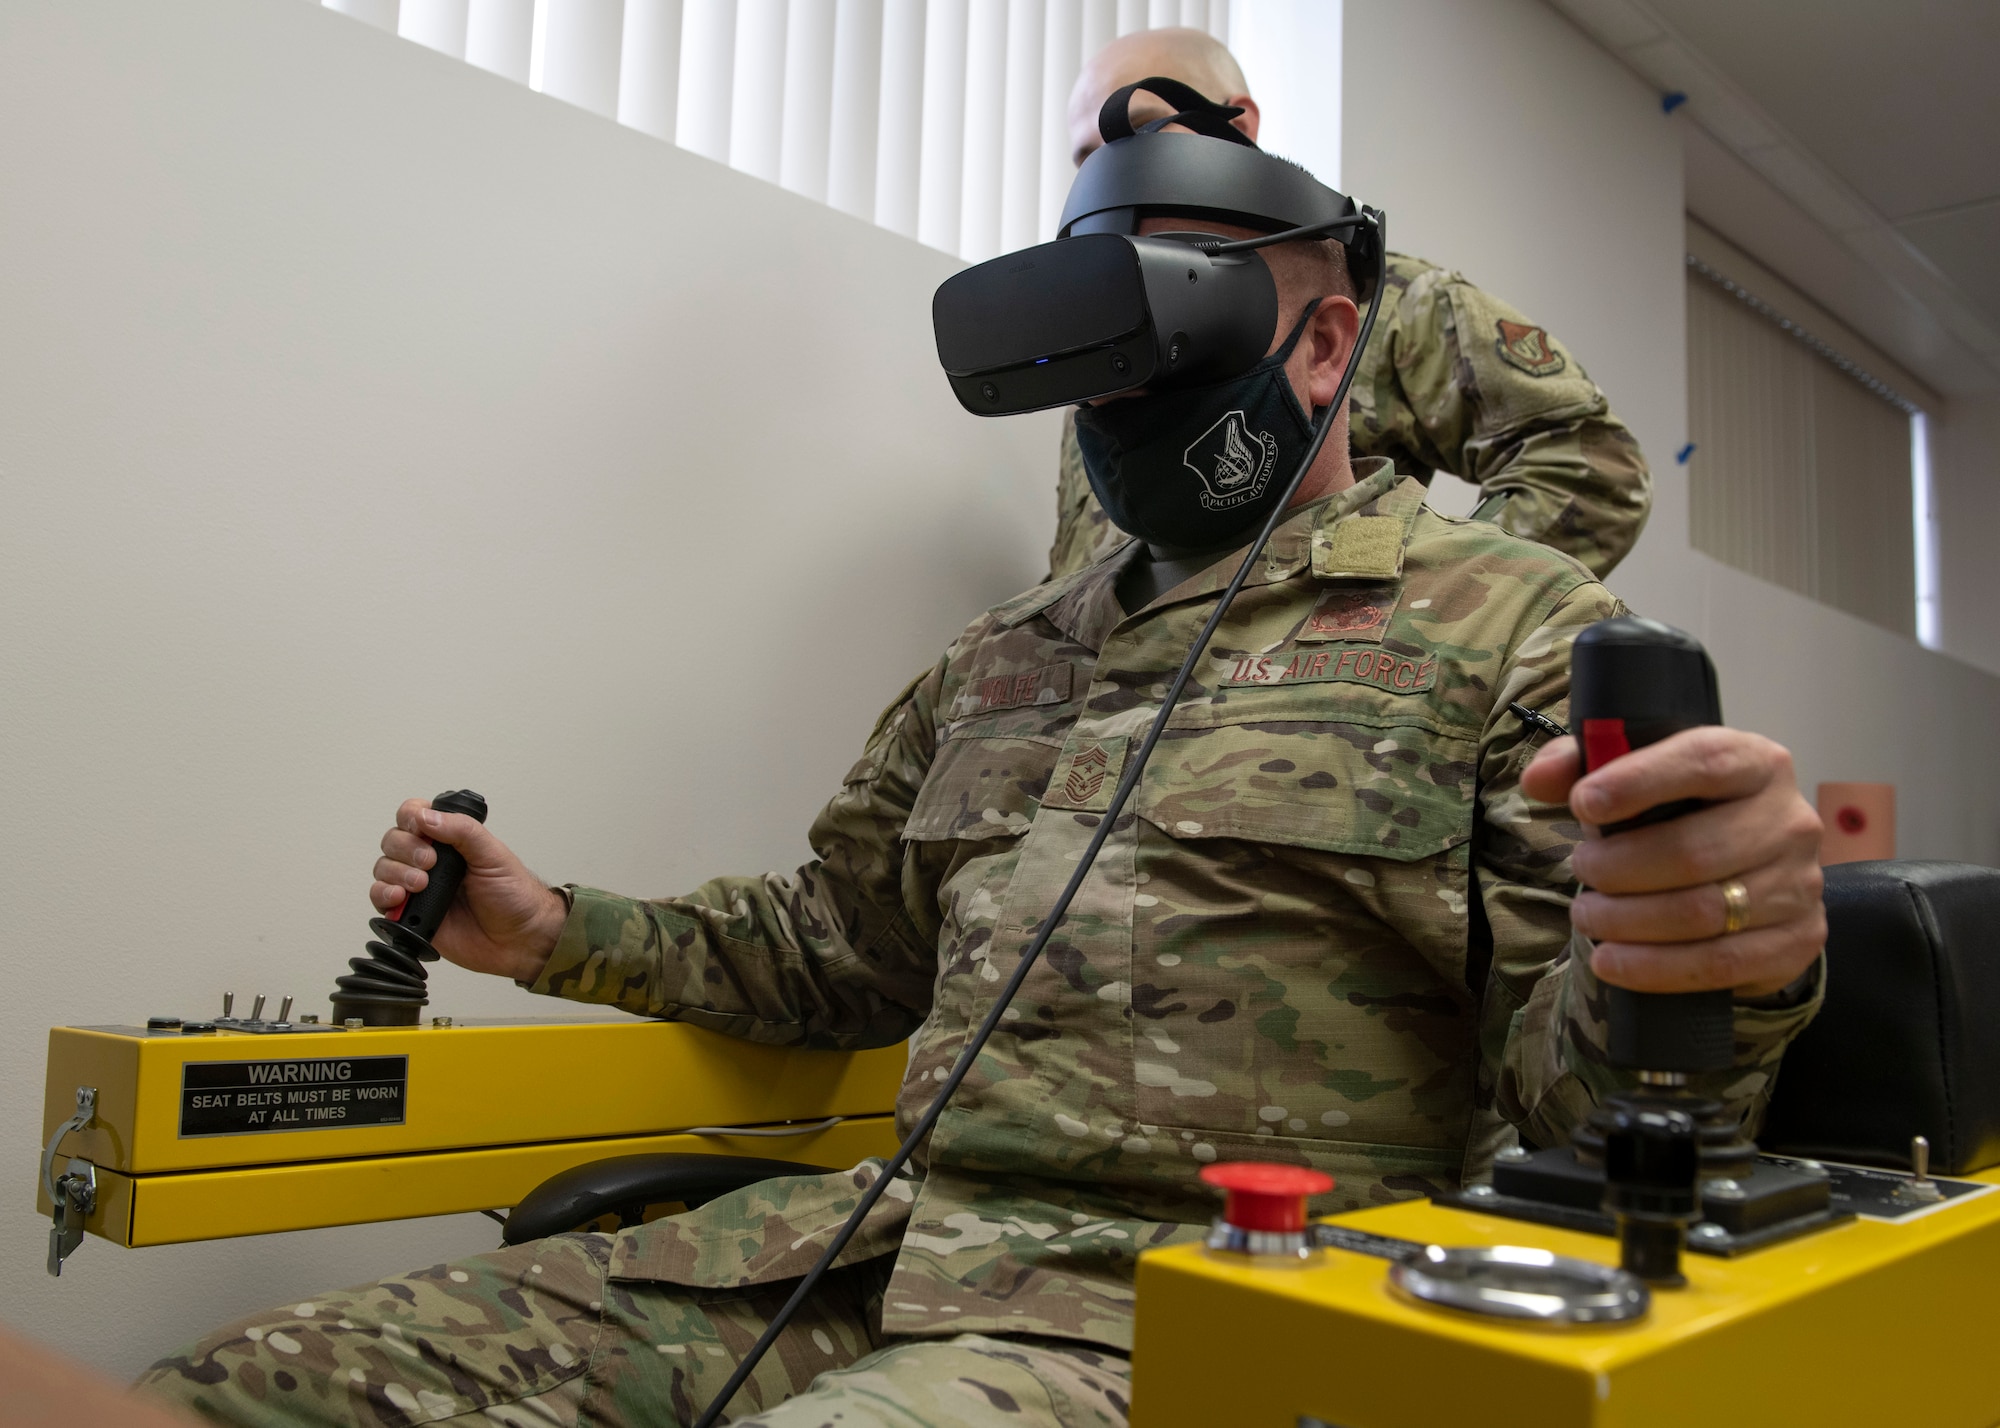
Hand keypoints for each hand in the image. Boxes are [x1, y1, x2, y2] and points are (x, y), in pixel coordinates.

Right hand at [371, 798, 566, 982]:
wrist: (519, 939)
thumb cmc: (513, 895)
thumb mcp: (493, 854)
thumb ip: (462, 830)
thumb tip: (426, 816)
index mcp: (449, 840)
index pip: (413, 816)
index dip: (410, 817)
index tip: (420, 828)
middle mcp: (428, 861)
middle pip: (393, 840)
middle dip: (406, 848)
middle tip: (430, 863)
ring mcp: (417, 887)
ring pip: (383, 868)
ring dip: (396, 872)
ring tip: (421, 884)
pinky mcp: (410, 916)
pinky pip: (380, 900)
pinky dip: (382, 895)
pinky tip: (400, 897)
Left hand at [1521, 728, 1825, 998]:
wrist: (1748, 876)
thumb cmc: (1681, 815)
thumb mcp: (1635, 778)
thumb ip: (1582, 765)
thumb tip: (1539, 780)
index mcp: (1756, 762)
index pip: (1705, 761)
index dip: (1639, 782)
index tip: (1583, 803)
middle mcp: (1790, 820)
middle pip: (1696, 850)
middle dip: (1619, 867)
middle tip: (1580, 869)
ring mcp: (1801, 884)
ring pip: (1704, 912)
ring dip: (1628, 921)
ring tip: (1587, 916)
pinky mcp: (1798, 940)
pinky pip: (1721, 963)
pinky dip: (1654, 967)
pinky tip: (1612, 961)